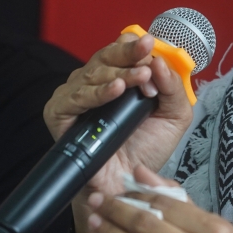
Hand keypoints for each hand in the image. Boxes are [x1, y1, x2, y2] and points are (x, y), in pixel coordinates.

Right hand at [43, 34, 193, 198]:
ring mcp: (75, 95)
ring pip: (94, 72)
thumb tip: (160, 61)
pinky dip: (98, 92)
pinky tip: (117, 89)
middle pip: (107, 54)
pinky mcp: (59, 112)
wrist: (126, 185)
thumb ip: (173, 89)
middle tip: (147, 50)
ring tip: (141, 77)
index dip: (138, 49)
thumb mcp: (173, 117)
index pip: (122, 50)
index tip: (154, 47)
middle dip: (129, 52)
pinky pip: (78, 96)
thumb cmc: (145, 151)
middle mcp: (95, 82)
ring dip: (121, 72)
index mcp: (118, 77)